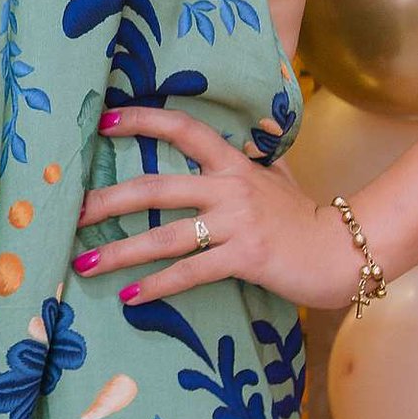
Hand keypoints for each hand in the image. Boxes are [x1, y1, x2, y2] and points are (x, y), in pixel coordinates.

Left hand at [70, 105, 363, 310]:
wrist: (345, 249)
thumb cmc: (305, 217)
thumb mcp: (276, 177)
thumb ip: (251, 160)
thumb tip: (246, 136)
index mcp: (233, 164)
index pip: (184, 129)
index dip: (144, 121)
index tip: (105, 122)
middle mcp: (230, 187)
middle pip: (156, 188)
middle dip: (108, 201)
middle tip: (72, 211)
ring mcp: (237, 223)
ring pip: (165, 236)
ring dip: (121, 253)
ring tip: (84, 265)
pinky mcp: (245, 257)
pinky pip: (191, 272)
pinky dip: (158, 285)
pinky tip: (129, 296)